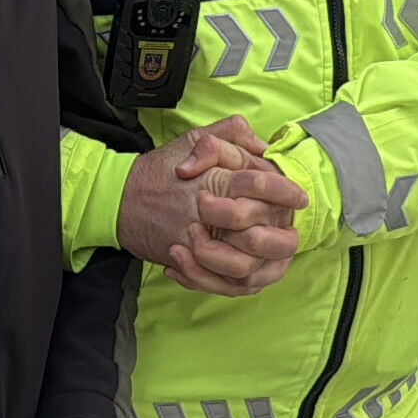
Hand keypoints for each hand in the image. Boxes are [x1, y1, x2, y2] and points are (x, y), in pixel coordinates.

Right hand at [119, 121, 305, 295]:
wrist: (118, 198)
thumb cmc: (159, 169)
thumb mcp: (194, 138)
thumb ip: (230, 135)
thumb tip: (262, 145)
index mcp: (216, 179)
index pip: (261, 184)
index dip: (286, 191)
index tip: (299, 198)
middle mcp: (210, 213)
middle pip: (261, 234)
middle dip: (282, 236)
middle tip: (292, 233)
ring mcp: (198, 242)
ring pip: (244, 266)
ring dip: (262, 263)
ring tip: (273, 256)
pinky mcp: (187, 261)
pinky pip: (221, 283)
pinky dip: (237, 282)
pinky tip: (248, 270)